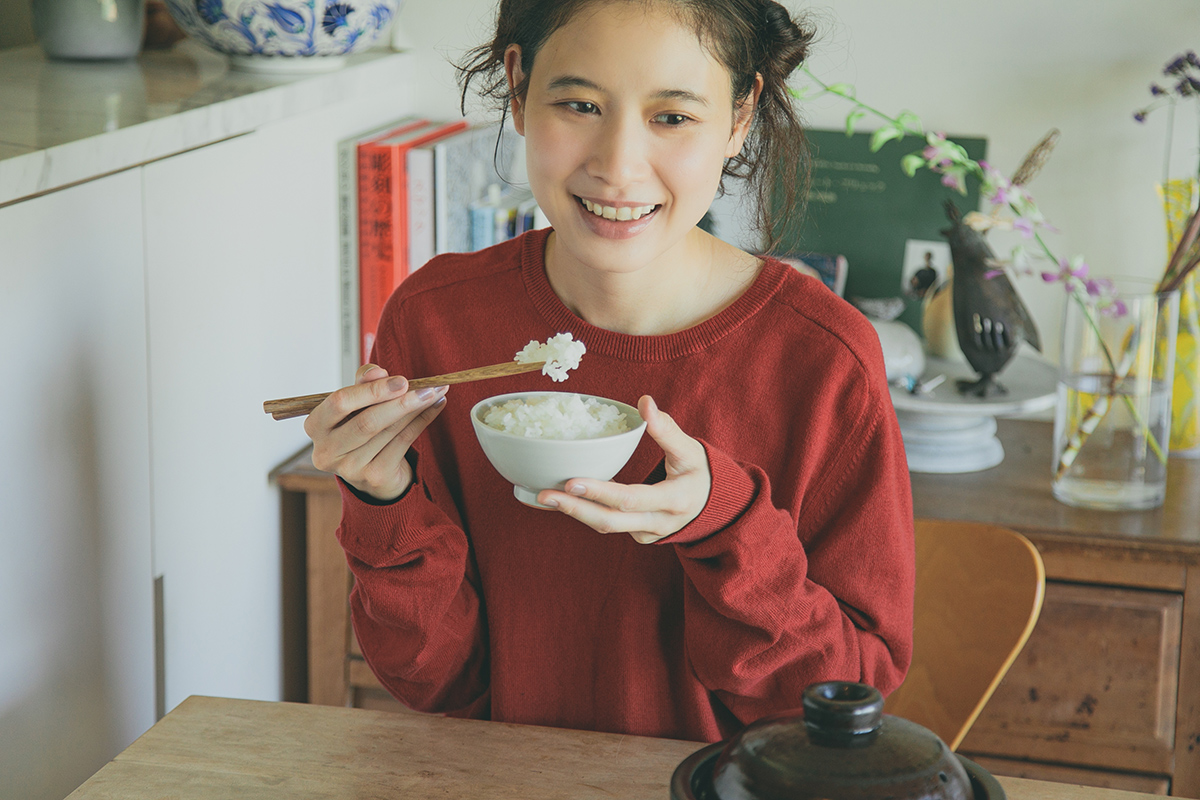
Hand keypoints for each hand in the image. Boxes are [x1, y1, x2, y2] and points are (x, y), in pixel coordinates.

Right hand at [305, 363, 448, 501]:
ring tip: (434, 392)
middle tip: (425, 388)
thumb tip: (377, 372)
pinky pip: (403, 443)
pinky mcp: (374, 476)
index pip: (339, 403)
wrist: (372, 470)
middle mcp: (327, 451)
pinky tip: (435, 407)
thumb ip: (363, 384)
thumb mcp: (356, 403)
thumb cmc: (360, 428)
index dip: (371, 390)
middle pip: (367, 422)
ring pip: (389, 432)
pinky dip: (422, 422)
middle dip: (399, 402)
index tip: (401, 380)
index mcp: (316, 426)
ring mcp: (350, 468)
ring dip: (416, 409)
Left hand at [536, 396, 710, 543]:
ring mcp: (648, 534)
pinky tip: (566, 497)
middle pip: (611, 521)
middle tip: (545, 494)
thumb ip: (666, 429)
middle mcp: (660, 523)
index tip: (571, 482)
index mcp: (675, 500)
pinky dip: (587, 511)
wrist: (713, 505)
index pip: (631, 500)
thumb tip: (644, 402)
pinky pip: (609, 525)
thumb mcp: (690, 449)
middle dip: (575, 509)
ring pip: (606, 526)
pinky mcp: (640, 536)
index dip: (600, 492)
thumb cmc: (699, 472)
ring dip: (575, 512)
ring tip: (543, 496)